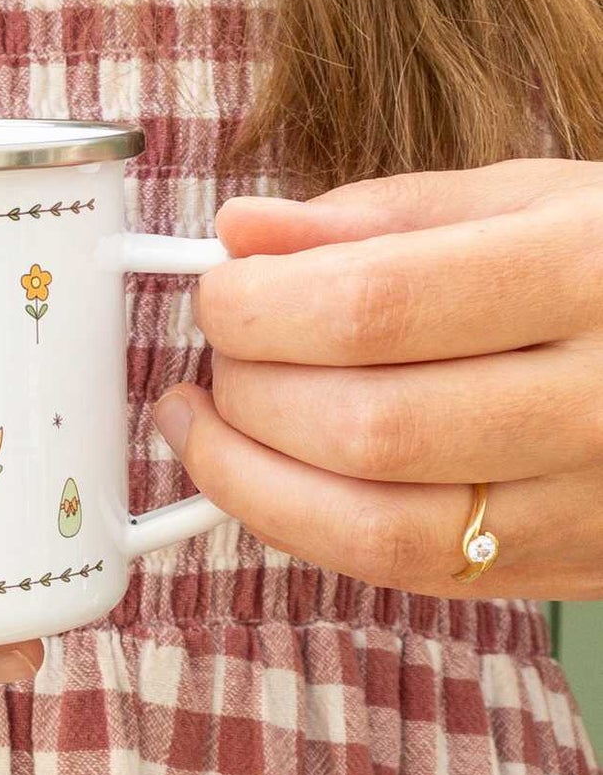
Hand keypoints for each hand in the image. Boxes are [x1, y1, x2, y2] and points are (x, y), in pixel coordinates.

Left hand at [150, 158, 602, 600]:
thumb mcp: (534, 200)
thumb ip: (383, 217)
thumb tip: (246, 232)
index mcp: (588, 274)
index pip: (376, 307)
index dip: (261, 307)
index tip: (220, 289)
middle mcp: (600, 401)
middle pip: (367, 428)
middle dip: (250, 393)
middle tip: (220, 351)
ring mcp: (590, 503)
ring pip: (377, 531)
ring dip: (253, 482)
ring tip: (210, 422)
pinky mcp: (570, 570)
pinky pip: (408, 574)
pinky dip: (311, 526)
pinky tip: (274, 473)